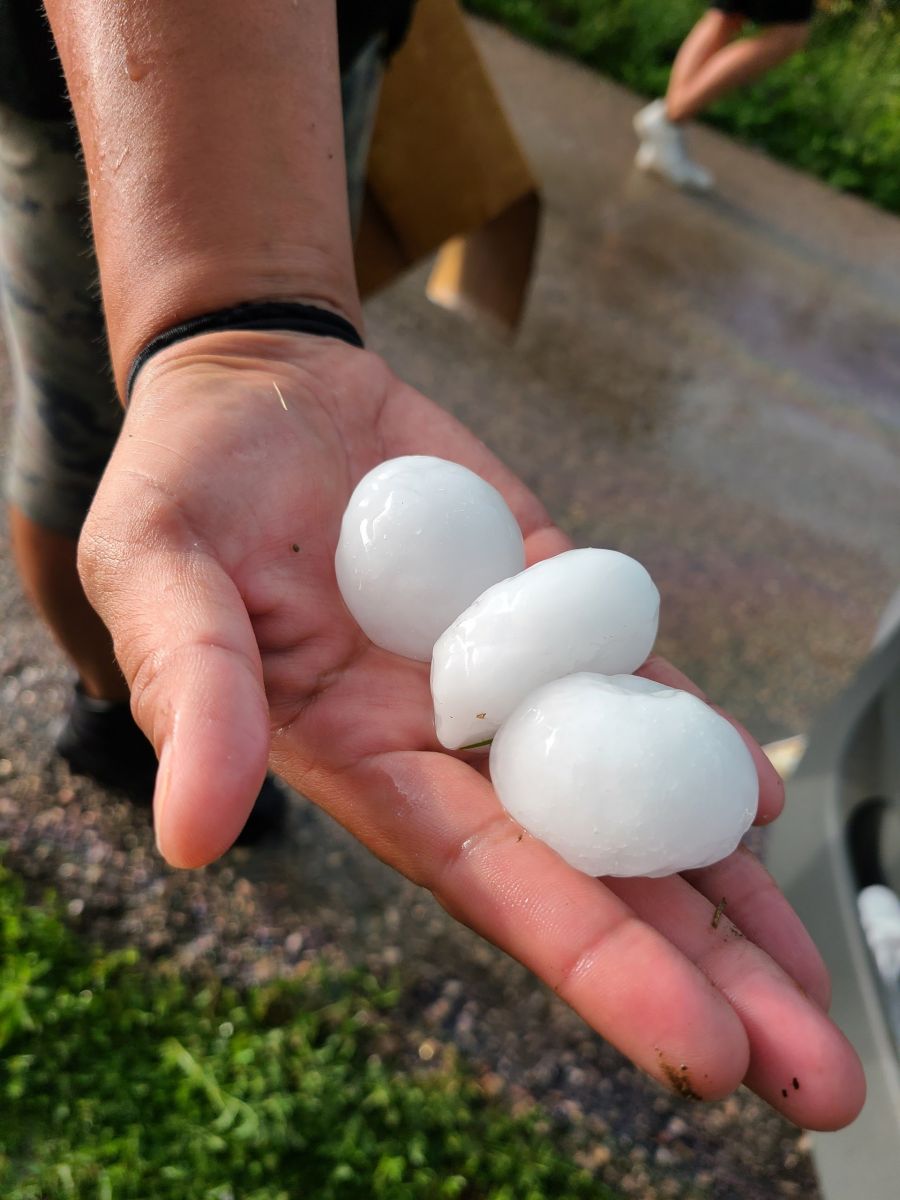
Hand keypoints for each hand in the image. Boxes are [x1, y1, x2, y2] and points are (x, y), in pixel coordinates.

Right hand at [79, 331, 864, 1129]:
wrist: (263, 384)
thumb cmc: (186, 482)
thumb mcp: (157, 571)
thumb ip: (190, 694)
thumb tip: (191, 840)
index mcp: (358, 755)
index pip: (487, 875)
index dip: (591, 957)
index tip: (700, 1050)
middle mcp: (447, 739)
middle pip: (587, 867)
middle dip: (700, 967)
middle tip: (815, 1075)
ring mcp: (509, 669)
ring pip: (628, 790)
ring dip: (723, 884)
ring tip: (815, 978)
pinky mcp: (547, 592)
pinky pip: (628, 671)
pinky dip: (693, 734)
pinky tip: (753, 800)